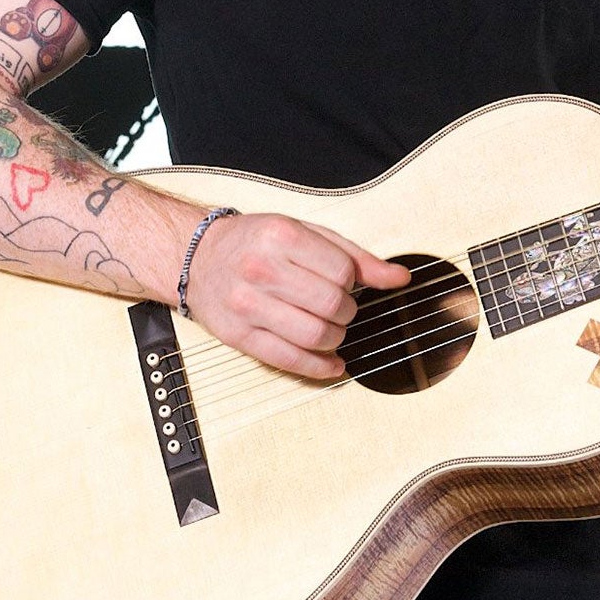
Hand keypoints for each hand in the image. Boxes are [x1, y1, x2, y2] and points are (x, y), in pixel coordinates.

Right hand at [186, 214, 410, 378]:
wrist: (198, 257)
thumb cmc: (257, 242)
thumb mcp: (306, 232)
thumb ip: (355, 256)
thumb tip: (400, 277)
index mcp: (282, 237)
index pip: (342, 271)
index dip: (353, 283)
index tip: (346, 285)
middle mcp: (262, 270)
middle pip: (331, 305)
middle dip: (348, 313)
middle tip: (342, 309)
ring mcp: (247, 305)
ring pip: (313, 335)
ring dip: (336, 338)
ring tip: (333, 330)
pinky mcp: (238, 336)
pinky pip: (288, 360)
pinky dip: (319, 367)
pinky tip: (332, 363)